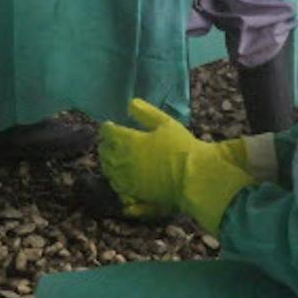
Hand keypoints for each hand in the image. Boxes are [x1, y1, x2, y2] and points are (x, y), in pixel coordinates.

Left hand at [98, 98, 255, 231]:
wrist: (193, 177)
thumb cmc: (182, 147)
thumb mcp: (165, 123)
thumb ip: (145, 113)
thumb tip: (130, 104)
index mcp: (129, 141)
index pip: (109, 133)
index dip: (107, 128)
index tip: (108, 126)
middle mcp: (123, 160)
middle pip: (105, 152)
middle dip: (104, 145)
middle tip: (106, 141)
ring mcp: (128, 179)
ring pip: (108, 170)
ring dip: (107, 162)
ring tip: (110, 158)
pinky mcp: (135, 193)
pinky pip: (117, 186)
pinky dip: (114, 179)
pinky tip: (118, 177)